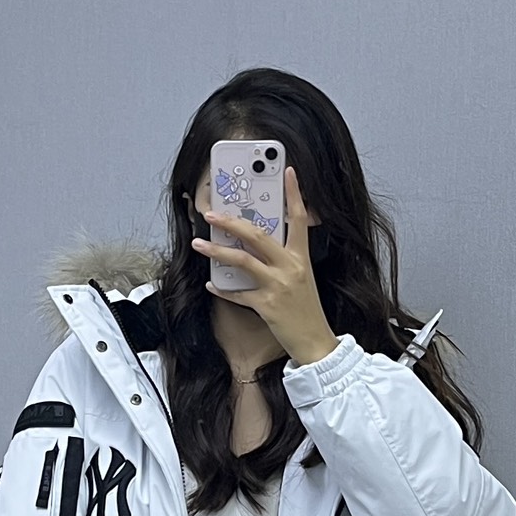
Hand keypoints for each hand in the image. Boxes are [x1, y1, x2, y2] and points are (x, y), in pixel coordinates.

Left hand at [192, 165, 339, 367]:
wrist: (315, 342)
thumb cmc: (306, 311)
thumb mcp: (302, 279)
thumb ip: (284, 261)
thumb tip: (258, 249)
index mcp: (301, 258)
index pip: (299, 219)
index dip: (294, 194)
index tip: (288, 173)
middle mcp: (290, 267)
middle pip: (258, 236)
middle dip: (232, 222)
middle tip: (212, 214)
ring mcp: (278, 285)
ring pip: (242, 260)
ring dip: (217, 251)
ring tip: (199, 245)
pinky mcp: (266, 305)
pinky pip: (239, 293)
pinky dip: (223, 289)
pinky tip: (212, 284)